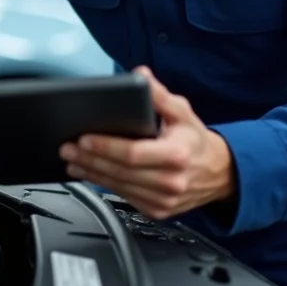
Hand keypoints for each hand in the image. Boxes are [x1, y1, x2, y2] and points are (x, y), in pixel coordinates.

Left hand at [59, 66, 234, 220]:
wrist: (219, 173)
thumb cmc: (196, 141)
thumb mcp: (183, 112)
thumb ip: (160, 95)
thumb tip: (141, 75)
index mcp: (177, 154)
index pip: (134, 153)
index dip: (106, 147)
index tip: (84, 139)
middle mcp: (172, 181)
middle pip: (121, 171)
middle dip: (90, 159)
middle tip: (67, 148)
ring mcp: (165, 200)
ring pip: (119, 187)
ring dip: (91, 173)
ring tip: (72, 161)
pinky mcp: (158, 210)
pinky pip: (124, 197)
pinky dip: (104, 185)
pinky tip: (90, 174)